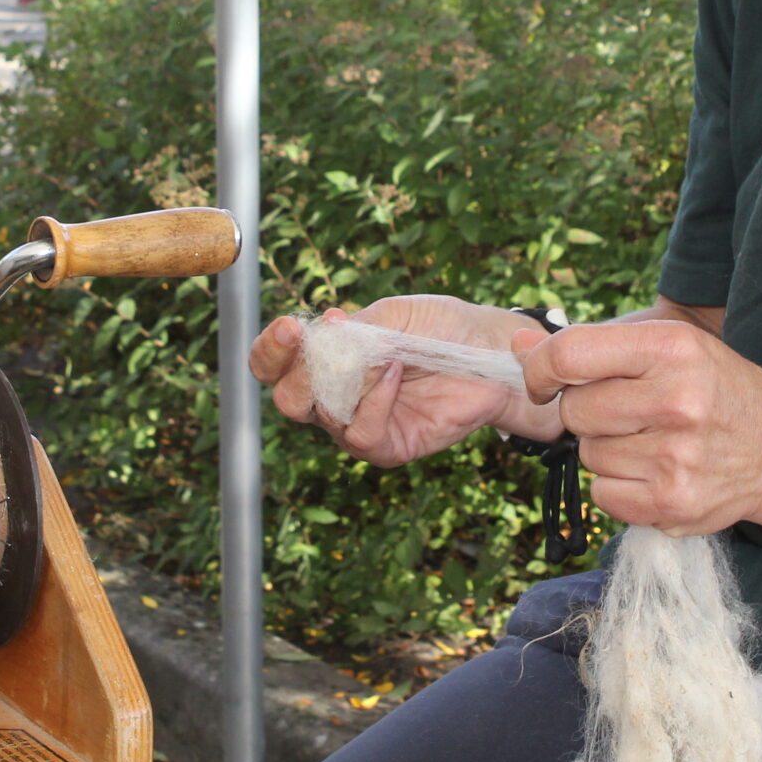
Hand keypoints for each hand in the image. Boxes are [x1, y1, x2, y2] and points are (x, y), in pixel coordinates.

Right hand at [251, 295, 560, 468]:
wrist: (491, 350)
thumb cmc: (441, 327)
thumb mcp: (393, 315)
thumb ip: (354, 332)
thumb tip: (323, 340)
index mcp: (328, 359)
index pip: (274, 364)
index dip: (270, 350)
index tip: (289, 329)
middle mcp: (337, 396)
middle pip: (288, 398)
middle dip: (296, 373)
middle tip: (316, 345)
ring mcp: (361, 423)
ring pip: (323, 417)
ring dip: (349, 380)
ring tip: (385, 352)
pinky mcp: (389, 446)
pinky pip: (362, 435)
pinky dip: (374, 402)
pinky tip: (394, 373)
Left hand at [519, 319, 761, 538]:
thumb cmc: (716, 389)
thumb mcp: (668, 346)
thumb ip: (593, 346)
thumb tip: (517, 345)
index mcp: (672, 347)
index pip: (570, 355)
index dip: (540, 369)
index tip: (543, 381)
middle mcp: (676, 399)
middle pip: (574, 411)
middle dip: (584, 412)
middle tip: (624, 412)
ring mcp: (676, 456)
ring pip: (588, 455)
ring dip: (605, 450)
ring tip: (650, 440)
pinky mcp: (674, 503)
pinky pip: (603, 495)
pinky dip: (618, 487)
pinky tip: (654, 471)